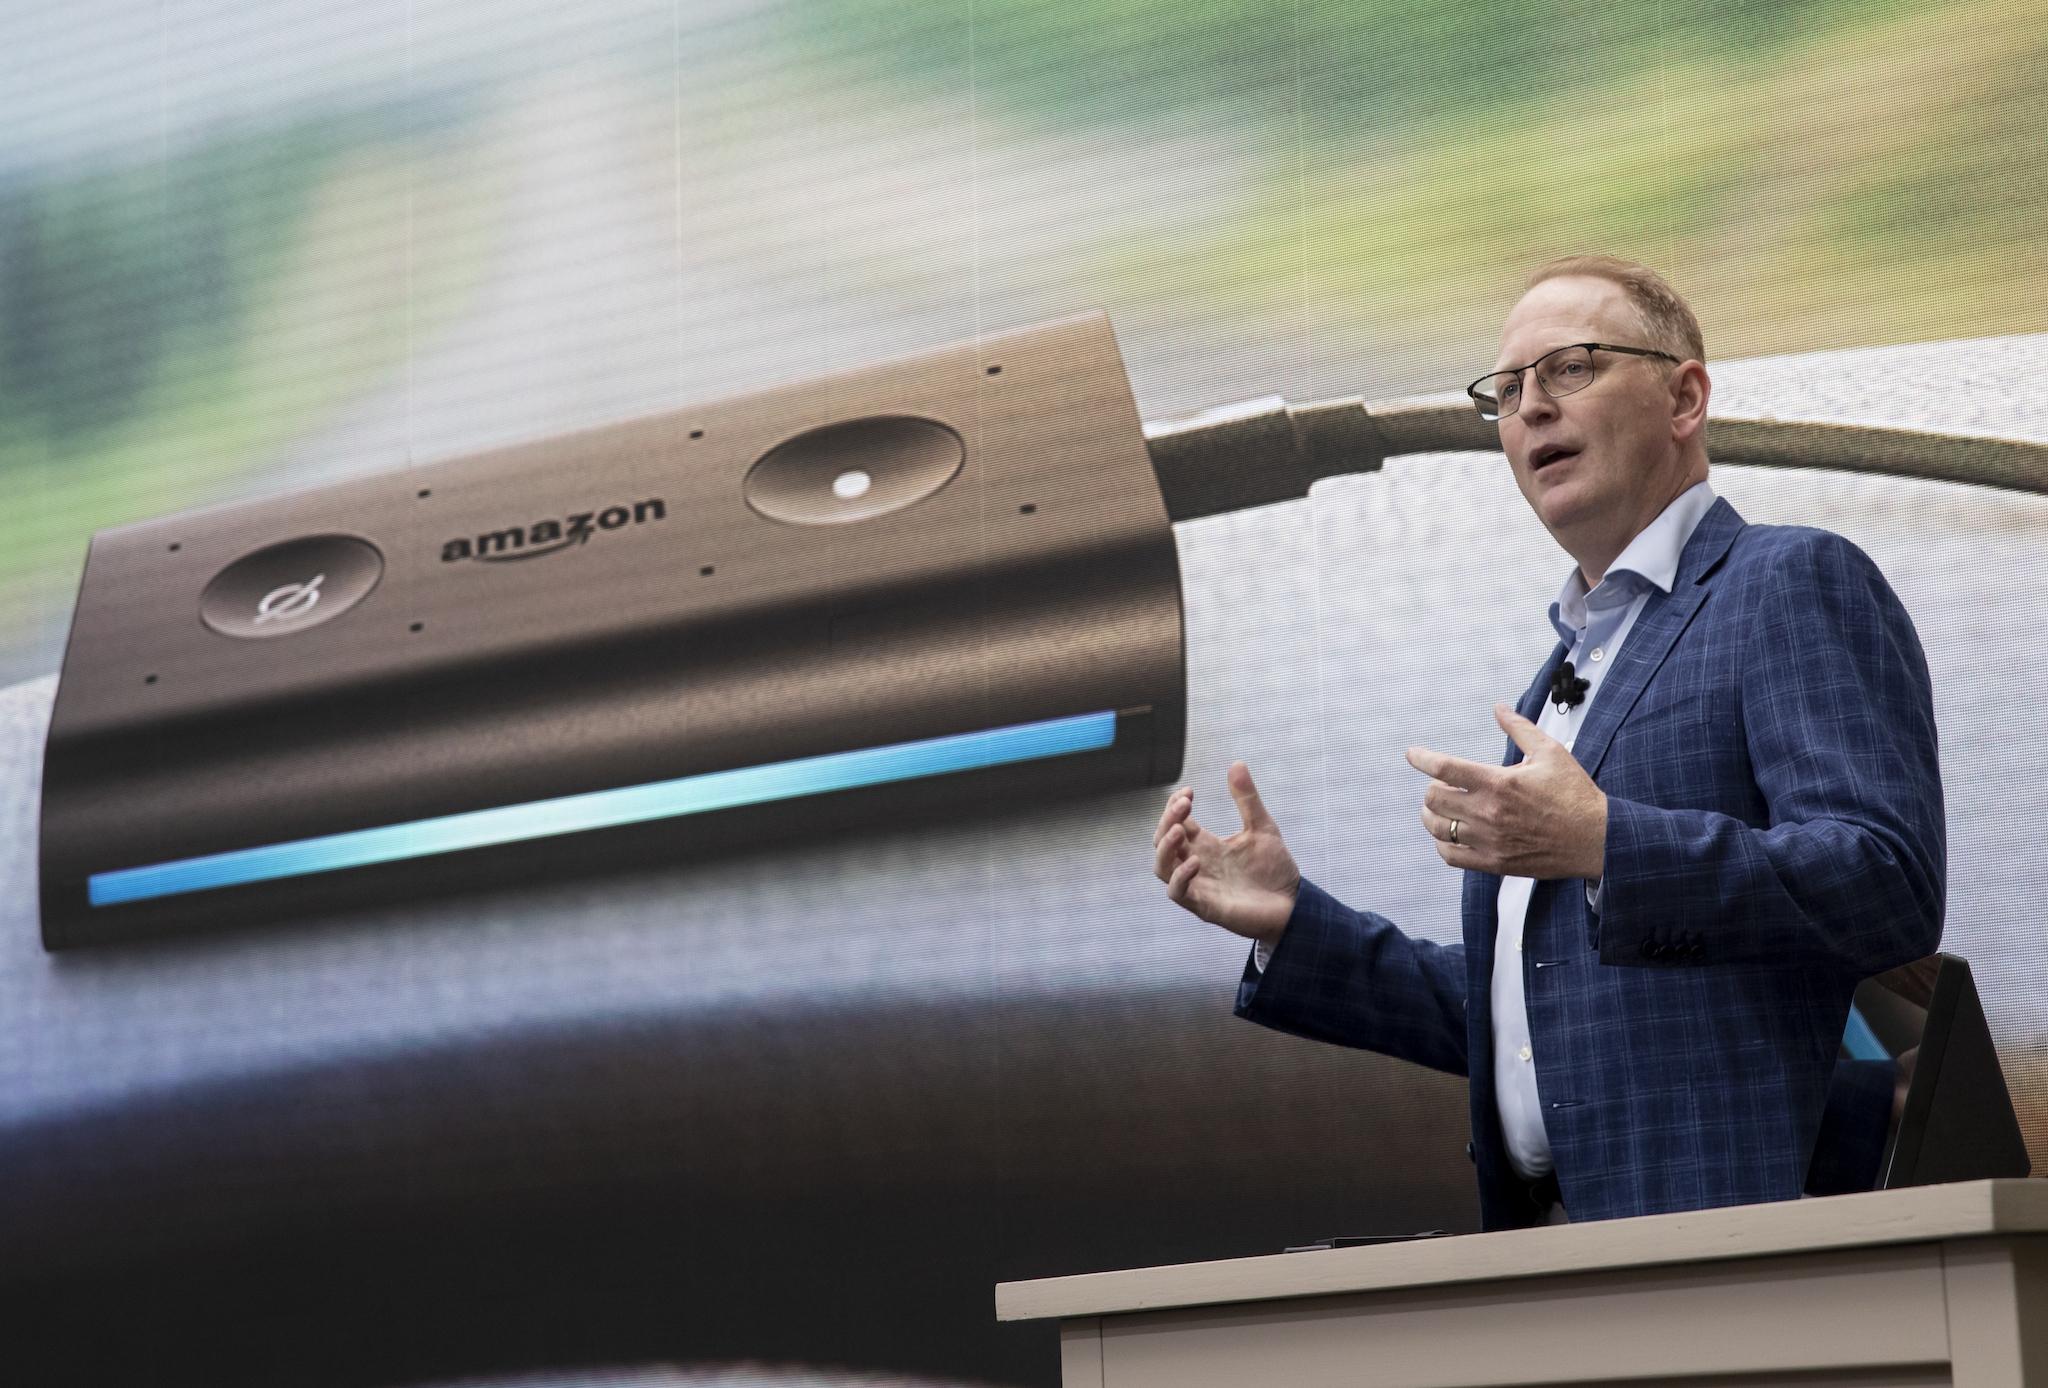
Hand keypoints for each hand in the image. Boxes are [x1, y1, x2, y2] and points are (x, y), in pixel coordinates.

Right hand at [1152, 762, 1299, 942]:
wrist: (1292, 904)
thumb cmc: (1274, 869)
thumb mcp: (1262, 827)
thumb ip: (1247, 799)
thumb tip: (1236, 763)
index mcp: (1205, 845)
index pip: (1175, 823)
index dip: (1174, 806)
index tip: (1189, 791)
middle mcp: (1196, 863)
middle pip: (1162, 841)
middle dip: (1167, 820)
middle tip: (1185, 804)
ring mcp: (1198, 885)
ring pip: (1161, 867)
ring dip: (1165, 846)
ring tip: (1180, 829)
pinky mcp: (1204, 906)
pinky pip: (1178, 892)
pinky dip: (1180, 877)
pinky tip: (1196, 861)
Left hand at [1406, 703, 1607, 879]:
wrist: (1596, 838)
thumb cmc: (1574, 793)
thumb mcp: (1550, 752)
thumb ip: (1519, 728)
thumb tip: (1498, 708)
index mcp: (1498, 783)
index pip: (1444, 768)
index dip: (1422, 758)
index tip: (1413, 754)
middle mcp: (1488, 813)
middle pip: (1434, 799)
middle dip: (1432, 788)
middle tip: (1441, 786)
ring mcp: (1489, 841)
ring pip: (1437, 828)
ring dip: (1432, 815)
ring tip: (1439, 808)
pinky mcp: (1494, 863)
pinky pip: (1451, 856)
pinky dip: (1443, 844)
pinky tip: (1450, 835)